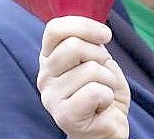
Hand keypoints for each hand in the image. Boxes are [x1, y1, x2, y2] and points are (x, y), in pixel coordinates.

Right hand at [37, 16, 130, 138]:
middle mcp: (44, 76)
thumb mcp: (97, 59)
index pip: (55, 28)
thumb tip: (98, 29)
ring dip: (108, 80)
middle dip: (100, 56)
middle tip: (103, 73)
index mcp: (49, 57)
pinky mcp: (64, 115)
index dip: (84, 26)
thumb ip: (89, 42)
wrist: (108, 126)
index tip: (105, 35)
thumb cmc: (102, 90)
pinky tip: (101, 106)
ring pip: (90, 69)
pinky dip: (107, 96)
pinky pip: (95, 91)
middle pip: (74, 46)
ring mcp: (51, 97)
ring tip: (102, 93)